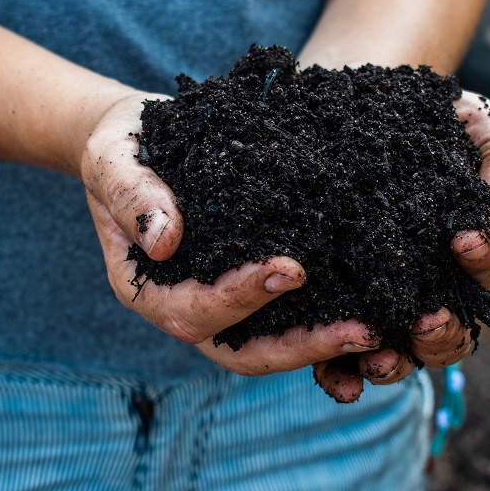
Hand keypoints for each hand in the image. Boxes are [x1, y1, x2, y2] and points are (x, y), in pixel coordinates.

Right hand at [81, 92, 378, 374]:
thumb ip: (132, 195)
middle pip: (240, 351)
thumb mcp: (114, 158)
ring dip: (322, 344)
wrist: (139, 139)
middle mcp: (183, 305)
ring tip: (376, 329)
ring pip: (269, 343)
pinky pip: (286, 314)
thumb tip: (165, 240)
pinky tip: (369, 304)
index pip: (193, 310)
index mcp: (144, 287)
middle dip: (299, 347)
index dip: (240, 298)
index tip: (291, 269)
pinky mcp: (248, 283)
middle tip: (361, 331)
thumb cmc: (122, 146)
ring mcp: (218, 300)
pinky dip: (324, 318)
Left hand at [313, 90, 489, 401]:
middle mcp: (433, 288)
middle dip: (443, 334)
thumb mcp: (479, 126)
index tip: (464, 237)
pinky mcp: (340, 307)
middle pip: (451, 333)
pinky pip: (343, 354)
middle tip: (427, 320)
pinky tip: (336, 379)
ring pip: (401, 354)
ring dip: (394, 364)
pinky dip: (342, 375)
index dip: (486, 258)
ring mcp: (387, 303)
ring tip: (377, 360)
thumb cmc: (435, 122)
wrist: (365, 115)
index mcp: (472, 253)